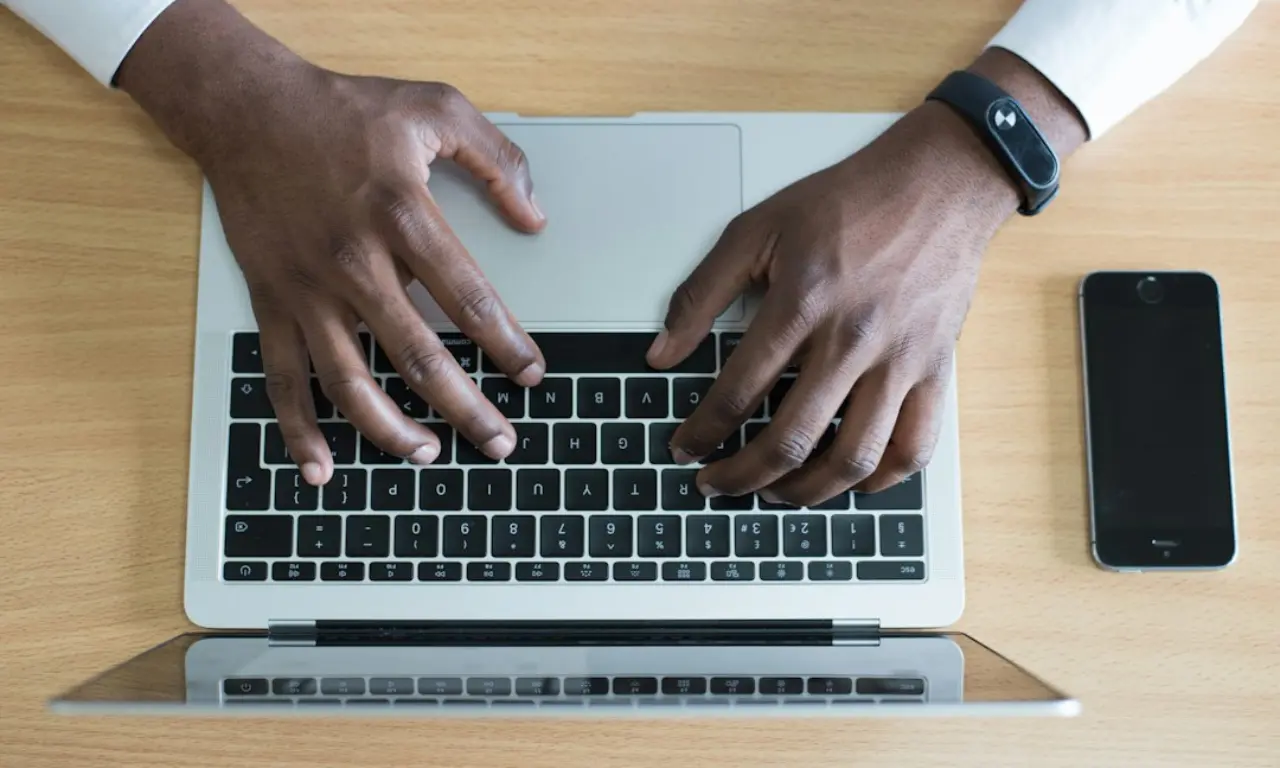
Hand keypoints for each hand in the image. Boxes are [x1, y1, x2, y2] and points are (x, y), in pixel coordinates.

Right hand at [118, 0, 545, 484]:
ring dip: (391, 431)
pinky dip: (298, 428)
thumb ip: (496, 158)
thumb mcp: (434, 106)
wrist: (245, 109)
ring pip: (350, 381)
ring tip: (430, 455)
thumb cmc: (344, 110)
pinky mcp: (271, 302)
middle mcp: (354, 262)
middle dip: (466, 409)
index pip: (469, 298)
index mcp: (403, 214)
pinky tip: (321, 467)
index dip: (507, 344)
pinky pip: (283, 377)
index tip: (532, 374)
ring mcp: (308, 290)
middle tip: (500, 444)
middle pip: (418, 356)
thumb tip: (535, 216)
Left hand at [648, 103, 1019, 504]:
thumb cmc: (848, 203)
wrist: (938, 184)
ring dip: (805, 491)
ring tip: (775, 494)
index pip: (737, 392)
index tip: (685, 447)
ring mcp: (900, 361)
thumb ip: (701, 293)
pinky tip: (850, 482)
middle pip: (790, 439)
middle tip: (716, 484)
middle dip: (741, 476)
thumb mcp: (756, 229)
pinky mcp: (936, 370)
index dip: (702, 431)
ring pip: (853, 458)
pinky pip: (914, 448)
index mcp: (802, 304)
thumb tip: (662, 352)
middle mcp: (853, 340)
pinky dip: (880, 480)